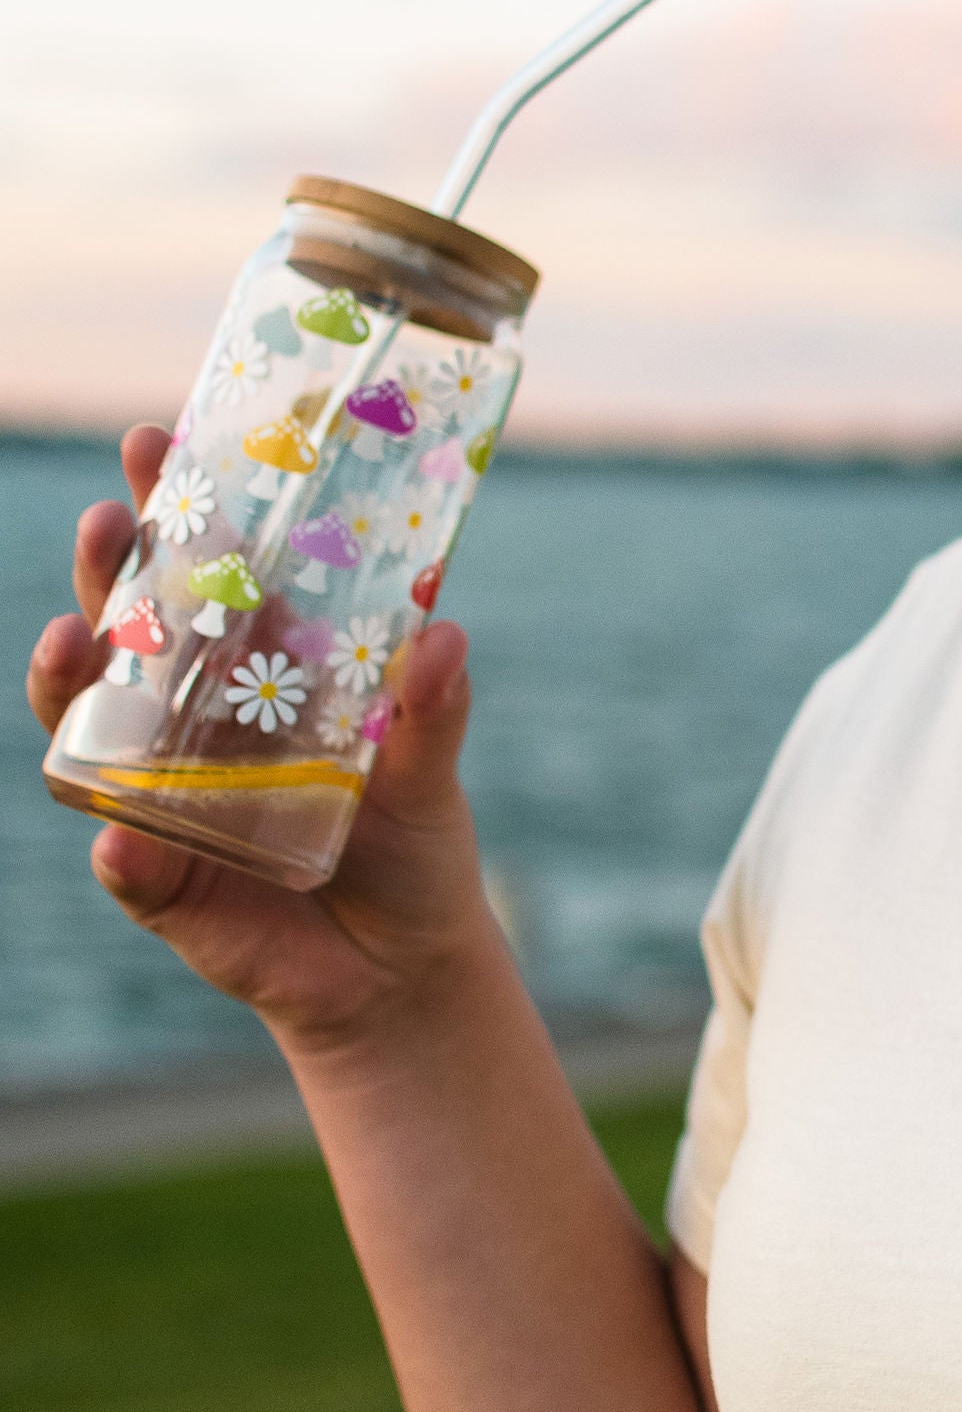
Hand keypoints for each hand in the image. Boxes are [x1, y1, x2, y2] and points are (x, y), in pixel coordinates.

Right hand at [26, 423, 502, 1056]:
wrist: (401, 969)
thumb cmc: (412, 845)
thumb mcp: (431, 773)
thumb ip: (434, 711)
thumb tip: (443, 634)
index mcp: (254, 672)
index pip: (200, 578)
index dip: (171, 512)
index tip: (158, 443)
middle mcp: (190, 724)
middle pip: (125, 633)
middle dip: (105, 571)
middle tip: (106, 519)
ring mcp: (160, 799)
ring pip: (88, 732)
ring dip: (67, 683)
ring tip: (69, 640)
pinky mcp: (161, 884)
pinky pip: (127, 864)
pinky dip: (122, 852)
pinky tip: (124, 841)